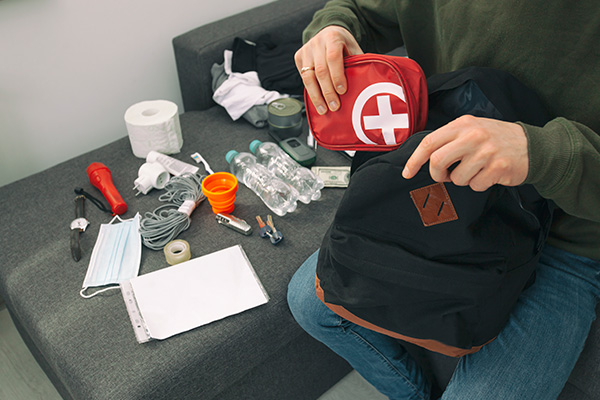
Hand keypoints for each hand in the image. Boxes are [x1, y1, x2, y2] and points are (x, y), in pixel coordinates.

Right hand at [295, 26, 363, 114]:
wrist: (329, 33)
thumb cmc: (344, 45)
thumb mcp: (354, 49)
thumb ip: (358, 63)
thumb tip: (366, 83)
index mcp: (333, 37)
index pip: (333, 57)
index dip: (337, 75)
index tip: (342, 91)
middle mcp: (317, 42)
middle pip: (320, 70)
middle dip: (327, 91)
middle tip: (335, 106)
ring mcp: (306, 50)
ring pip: (308, 76)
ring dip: (316, 96)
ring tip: (324, 109)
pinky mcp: (299, 57)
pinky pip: (303, 78)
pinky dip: (311, 92)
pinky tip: (317, 102)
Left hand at [402, 115, 528, 191]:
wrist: (532, 146)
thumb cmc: (495, 139)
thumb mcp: (472, 128)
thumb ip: (449, 139)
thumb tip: (424, 158)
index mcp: (462, 124)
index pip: (429, 142)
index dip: (414, 160)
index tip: (407, 173)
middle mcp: (473, 135)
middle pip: (437, 162)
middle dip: (438, 175)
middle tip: (446, 176)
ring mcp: (486, 151)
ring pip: (457, 178)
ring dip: (463, 180)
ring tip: (476, 170)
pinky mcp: (498, 167)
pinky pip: (475, 185)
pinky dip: (479, 184)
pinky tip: (489, 174)